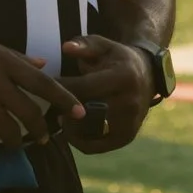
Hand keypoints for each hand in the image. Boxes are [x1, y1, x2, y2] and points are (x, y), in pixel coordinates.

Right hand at [0, 27, 84, 163]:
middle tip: (44, 139)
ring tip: (15, 147)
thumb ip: (16, 57)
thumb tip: (43, 63)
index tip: (79, 112)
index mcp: (4, 60)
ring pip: (6, 129)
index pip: (42, 82)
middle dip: (40, 129)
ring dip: (14, 142)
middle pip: (28, 111)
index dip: (64, 99)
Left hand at [57, 34, 153, 153]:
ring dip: (70, 127)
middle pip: (86, 111)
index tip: (45, 84)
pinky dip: (80, 141)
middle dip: (64, 108)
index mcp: (123, 77)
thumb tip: (66, 48)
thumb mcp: (105, 46)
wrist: (147, 77)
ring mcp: (130, 123)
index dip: (61, 87)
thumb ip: (84, 45)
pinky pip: (97, 146)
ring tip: (59, 117)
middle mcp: (129, 102)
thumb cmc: (118, 59)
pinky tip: (70, 129)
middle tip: (48, 104)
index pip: (85, 87)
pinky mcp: (126, 137)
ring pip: (89, 132)